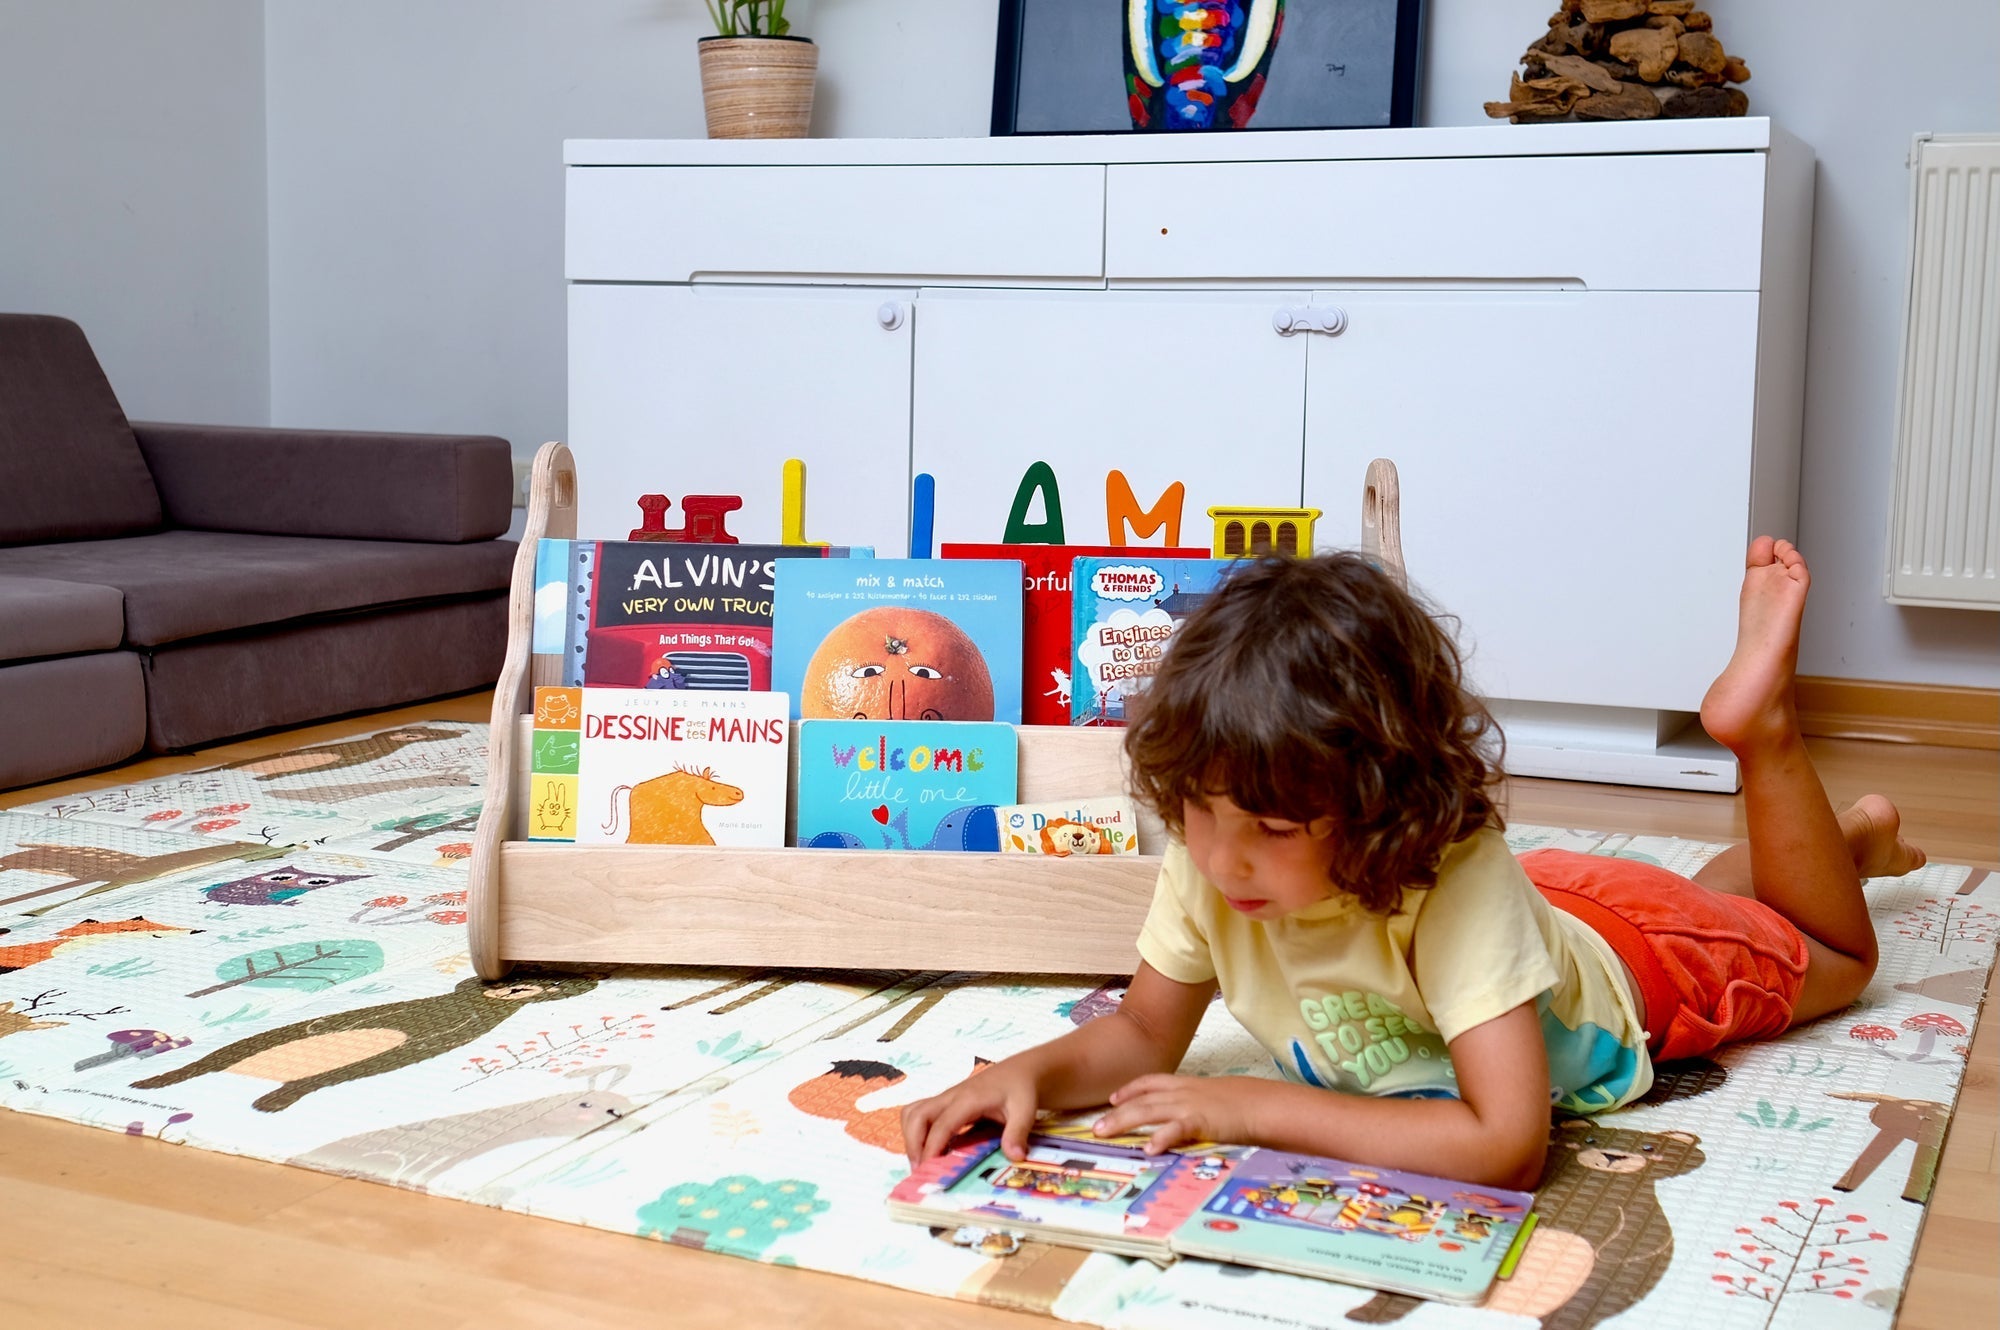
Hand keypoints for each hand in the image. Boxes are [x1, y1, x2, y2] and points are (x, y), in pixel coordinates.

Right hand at [900, 1059, 1041, 1168]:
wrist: (1020, 1071)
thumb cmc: (1022, 1089)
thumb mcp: (1025, 1110)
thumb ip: (1018, 1132)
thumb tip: (1014, 1157)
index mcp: (968, 1099)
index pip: (941, 1125)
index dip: (931, 1148)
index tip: (927, 1171)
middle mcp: (951, 1096)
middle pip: (916, 1115)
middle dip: (913, 1144)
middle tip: (921, 1170)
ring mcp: (946, 1099)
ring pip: (913, 1113)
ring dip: (911, 1137)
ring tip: (922, 1162)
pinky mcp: (946, 1104)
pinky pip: (922, 1115)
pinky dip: (918, 1133)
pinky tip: (933, 1152)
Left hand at [1092, 1074, 1269, 1153]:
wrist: (1265, 1104)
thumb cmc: (1245, 1105)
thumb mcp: (1215, 1100)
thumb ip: (1197, 1107)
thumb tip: (1186, 1120)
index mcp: (1187, 1085)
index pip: (1151, 1083)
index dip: (1130, 1089)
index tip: (1112, 1098)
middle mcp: (1183, 1092)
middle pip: (1142, 1100)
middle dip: (1117, 1112)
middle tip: (1096, 1126)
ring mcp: (1190, 1105)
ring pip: (1149, 1111)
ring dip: (1124, 1122)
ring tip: (1104, 1133)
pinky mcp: (1201, 1121)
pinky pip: (1175, 1129)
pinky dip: (1161, 1138)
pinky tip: (1149, 1149)